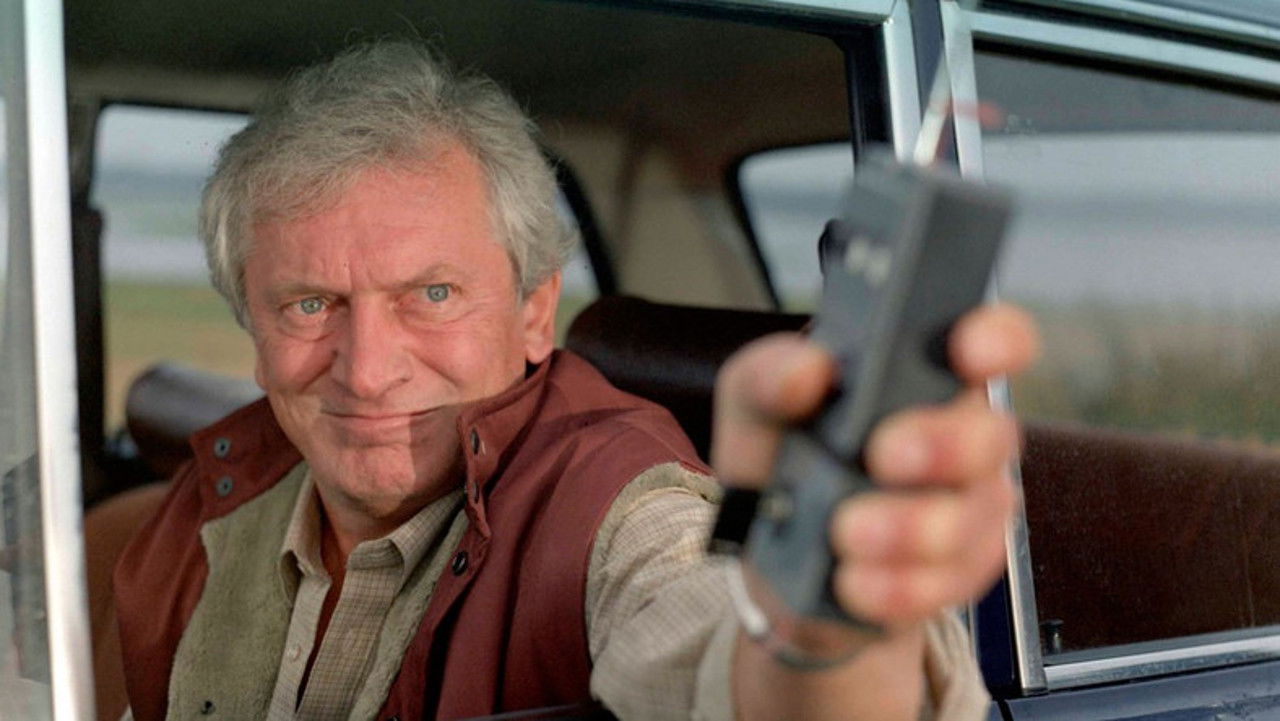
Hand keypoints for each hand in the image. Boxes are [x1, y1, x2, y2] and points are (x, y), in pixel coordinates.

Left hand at [712, 304, 1038, 628]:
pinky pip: (947, 583)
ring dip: (906, 528)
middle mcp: (961, 435)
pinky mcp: (958, 573)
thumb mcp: (753, 404)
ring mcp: (968, 507)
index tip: (968, 352)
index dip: (996, 338)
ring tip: (845, 532)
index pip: (993, 339)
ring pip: (970, 516)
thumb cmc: (780, 461)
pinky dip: (893, 584)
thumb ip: (770, 373)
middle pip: (992, 434)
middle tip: (883, 455)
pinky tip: (852, 580)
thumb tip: (808, 369)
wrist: (772, 561)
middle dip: (943, 446)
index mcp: (921, 374)